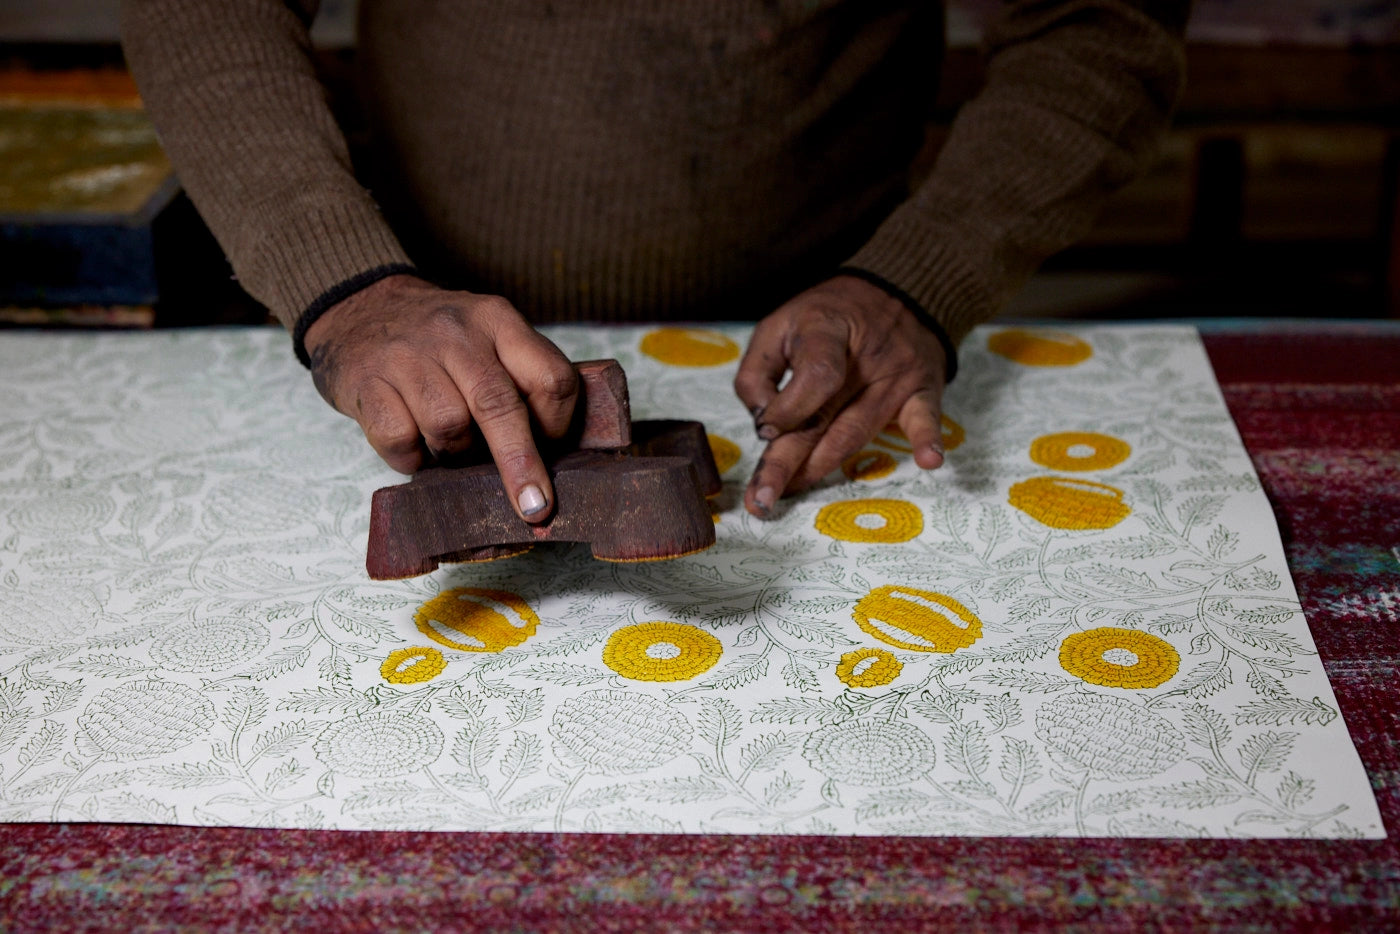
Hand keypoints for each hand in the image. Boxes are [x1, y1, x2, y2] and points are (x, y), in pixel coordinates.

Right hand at [303, 274, 578, 522]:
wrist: (363, 306)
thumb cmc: (441, 341)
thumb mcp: (489, 337)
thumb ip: (520, 379)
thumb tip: (548, 458)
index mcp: (498, 320)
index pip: (549, 377)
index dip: (556, 424)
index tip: (551, 449)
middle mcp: (455, 332)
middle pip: (498, 405)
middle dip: (520, 463)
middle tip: (535, 507)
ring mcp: (407, 354)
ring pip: (448, 426)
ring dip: (454, 452)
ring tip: (450, 445)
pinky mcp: (367, 380)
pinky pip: (400, 439)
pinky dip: (411, 458)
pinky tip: (415, 446)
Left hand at [733, 275, 947, 517]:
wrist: (897, 293)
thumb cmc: (827, 318)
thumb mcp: (778, 325)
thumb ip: (757, 371)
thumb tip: (763, 422)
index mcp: (827, 330)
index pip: (813, 378)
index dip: (787, 409)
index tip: (766, 429)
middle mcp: (865, 357)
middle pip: (823, 418)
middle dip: (787, 462)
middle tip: (759, 500)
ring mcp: (897, 375)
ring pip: (855, 433)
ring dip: (820, 468)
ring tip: (788, 493)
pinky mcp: (922, 391)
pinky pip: (926, 419)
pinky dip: (928, 440)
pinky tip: (929, 461)